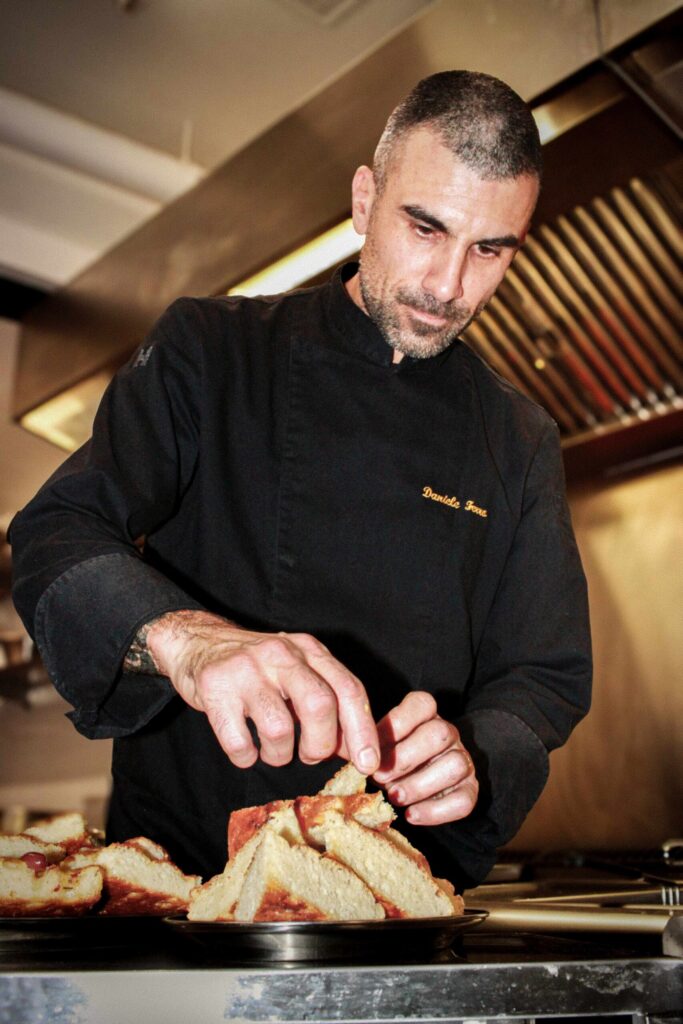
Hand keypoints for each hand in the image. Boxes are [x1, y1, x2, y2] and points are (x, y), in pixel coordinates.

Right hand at [145, 610, 379, 774]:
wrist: (198, 642)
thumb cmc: (257, 668)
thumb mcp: (298, 675)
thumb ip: (330, 706)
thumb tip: (359, 752)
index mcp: (309, 650)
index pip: (348, 689)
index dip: (363, 731)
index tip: (368, 765)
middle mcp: (281, 654)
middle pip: (320, 705)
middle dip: (320, 744)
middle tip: (310, 756)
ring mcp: (247, 668)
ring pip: (280, 728)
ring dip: (280, 755)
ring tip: (273, 751)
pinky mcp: (215, 686)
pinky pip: (239, 742)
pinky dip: (246, 757)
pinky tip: (246, 749)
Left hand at [371, 691, 477, 825]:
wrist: (414, 783)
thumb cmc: (390, 758)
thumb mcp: (378, 744)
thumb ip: (369, 742)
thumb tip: (355, 755)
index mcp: (426, 714)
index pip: (421, 704)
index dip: (395, 725)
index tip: (373, 748)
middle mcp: (449, 732)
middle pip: (439, 734)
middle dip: (405, 758)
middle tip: (380, 778)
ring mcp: (463, 760)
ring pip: (455, 765)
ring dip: (420, 785)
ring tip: (395, 797)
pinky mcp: (470, 789)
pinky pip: (463, 800)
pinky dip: (435, 811)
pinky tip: (411, 815)